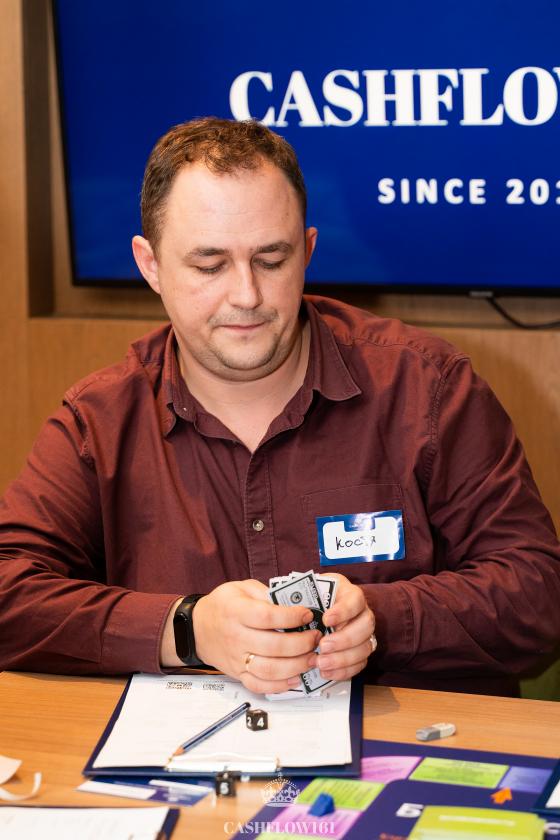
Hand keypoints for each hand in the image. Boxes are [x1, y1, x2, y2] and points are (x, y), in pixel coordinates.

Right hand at [192, 579, 321, 693]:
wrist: (197, 628)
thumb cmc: (223, 606)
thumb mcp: (241, 588)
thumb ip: (266, 593)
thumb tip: (294, 602)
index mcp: (236, 612)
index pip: (267, 617)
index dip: (291, 617)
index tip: (307, 614)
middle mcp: (236, 637)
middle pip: (273, 646)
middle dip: (301, 643)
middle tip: (315, 637)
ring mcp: (236, 659)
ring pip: (269, 669)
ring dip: (296, 666)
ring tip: (311, 658)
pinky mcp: (237, 674)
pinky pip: (259, 685)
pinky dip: (279, 686)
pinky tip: (296, 677)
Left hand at [312, 574, 374, 681]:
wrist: (311, 613)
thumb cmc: (309, 601)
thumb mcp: (307, 594)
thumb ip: (305, 601)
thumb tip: (293, 612)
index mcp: (349, 594)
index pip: (356, 599)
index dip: (344, 611)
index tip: (326, 620)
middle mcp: (361, 613)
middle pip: (366, 625)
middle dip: (345, 639)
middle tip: (323, 646)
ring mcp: (364, 633)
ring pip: (365, 647)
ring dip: (343, 658)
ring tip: (321, 663)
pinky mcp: (360, 652)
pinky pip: (360, 664)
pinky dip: (343, 671)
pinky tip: (326, 672)